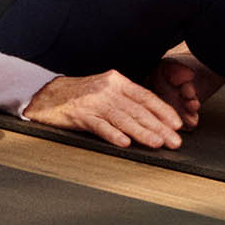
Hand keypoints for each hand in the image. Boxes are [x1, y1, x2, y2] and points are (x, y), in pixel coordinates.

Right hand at [24, 70, 184, 148]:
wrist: (47, 95)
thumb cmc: (81, 96)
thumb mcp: (107, 92)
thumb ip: (127, 101)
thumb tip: (153, 119)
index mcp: (116, 81)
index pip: (145, 96)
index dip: (163, 110)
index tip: (177, 124)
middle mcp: (107, 89)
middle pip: (137, 109)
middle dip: (159, 126)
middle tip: (174, 140)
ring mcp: (93, 101)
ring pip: (122, 118)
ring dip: (142, 132)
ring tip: (157, 144)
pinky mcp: (79, 114)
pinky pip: (99, 125)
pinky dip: (113, 134)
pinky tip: (124, 143)